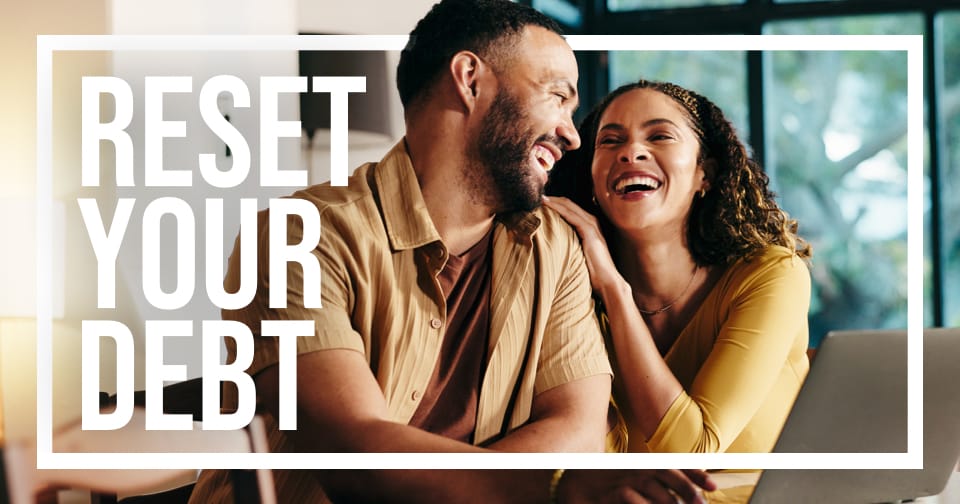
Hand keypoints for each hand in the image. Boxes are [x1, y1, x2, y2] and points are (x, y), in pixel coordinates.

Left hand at [543, 196, 625, 296]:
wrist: (608, 281)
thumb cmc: (593, 272)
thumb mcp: (579, 253)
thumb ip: (570, 245)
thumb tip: (553, 245)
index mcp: (590, 226)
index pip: (570, 208)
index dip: (555, 203)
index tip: (540, 202)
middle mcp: (592, 222)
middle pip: (568, 204)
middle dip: (552, 199)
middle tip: (536, 197)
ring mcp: (592, 226)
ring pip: (569, 206)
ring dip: (553, 201)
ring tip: (539, 199)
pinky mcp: (590, 232)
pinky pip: (572, 216)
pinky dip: (558, 209)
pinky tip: (547, 206)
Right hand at [557, 469, 716, 503]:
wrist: (569, 482)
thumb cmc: (605, 482)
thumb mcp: (631, 475)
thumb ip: (655, 480)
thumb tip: (682, 493)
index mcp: (644, 464)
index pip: (675, 465)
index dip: (696, 474)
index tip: (714, 486)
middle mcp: (637, 469)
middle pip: (671, 478)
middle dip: (689, 491)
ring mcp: (626, 482)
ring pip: (659, 495)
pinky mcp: (614, 495)